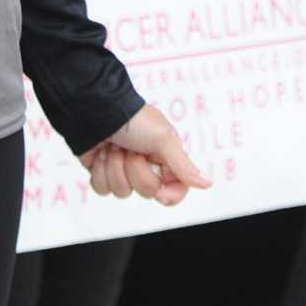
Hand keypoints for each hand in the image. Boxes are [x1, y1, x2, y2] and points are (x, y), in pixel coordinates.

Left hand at [77, 103, 212, 206]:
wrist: (96, 110)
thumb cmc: (133, 119)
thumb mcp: (163, 139)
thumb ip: (183, 166)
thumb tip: (208, 182)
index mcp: (166, 157)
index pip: (177, 189)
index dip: (169, 195)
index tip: (160, 192)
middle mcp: (146, 166)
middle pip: (147, 191)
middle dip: (136, 170)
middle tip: (132, 150)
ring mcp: (123, 170)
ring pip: (122, 192)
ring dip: (115, 167)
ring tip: (115, 148)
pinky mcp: (103, 172)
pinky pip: (102, 189)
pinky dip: (100, 171)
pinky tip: (102, 154)